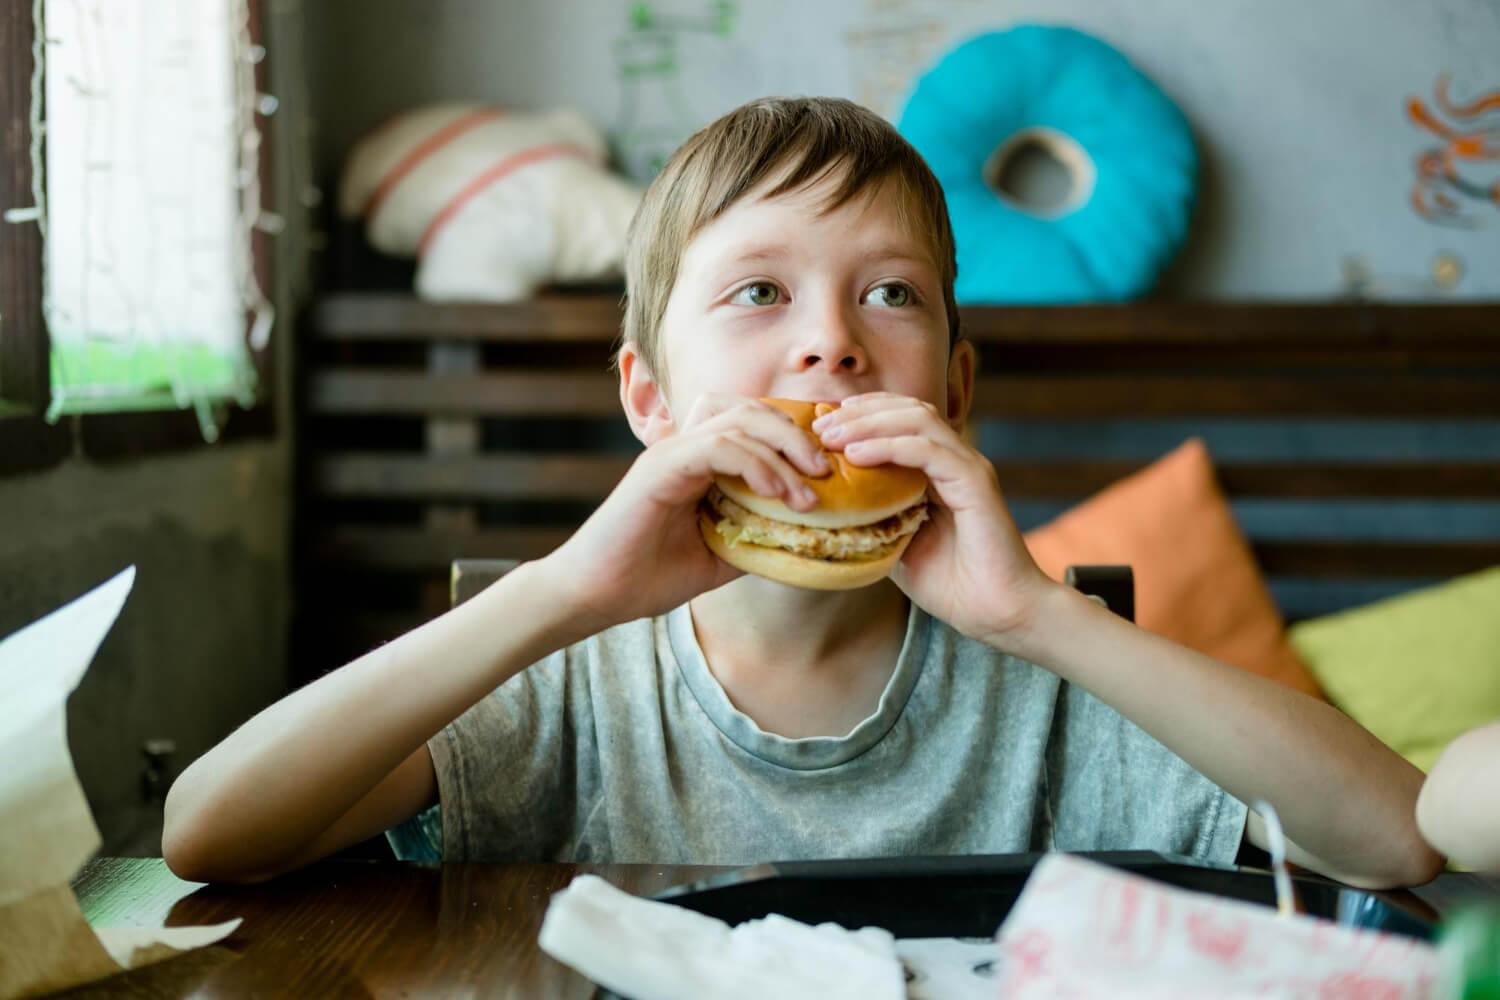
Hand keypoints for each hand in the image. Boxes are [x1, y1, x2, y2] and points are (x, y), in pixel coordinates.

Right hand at [544, 394, 830, 629]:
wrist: (595, 595)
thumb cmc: (649, 576)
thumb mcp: (721, 555)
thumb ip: (756, 537)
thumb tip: (809, 540)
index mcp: (698, 460)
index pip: (752, 423)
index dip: (793, 437)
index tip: (826, 471)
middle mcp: (685, 446)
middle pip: (751, 411)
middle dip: (797, 436)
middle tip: (826, 473)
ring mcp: (671, 453)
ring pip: (738, 421)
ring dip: (782, 453)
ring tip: (809, 492)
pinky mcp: (659, 467)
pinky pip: (716, 446)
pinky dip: (753, 464)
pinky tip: (775, 494)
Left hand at [814, 392, 1053, 644]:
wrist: (997, 613)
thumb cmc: (952, 585)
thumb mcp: (896, 545)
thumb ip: (873, 519)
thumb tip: (829, 507)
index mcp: (940, 469)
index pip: (902, 418)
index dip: (862, 414)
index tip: (821, 424)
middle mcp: (956, 459)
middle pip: (907, 409)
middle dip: (858, 412)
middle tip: (819, 426)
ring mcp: (968, 467)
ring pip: (918, 419)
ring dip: (869, 423)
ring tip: (831, 436)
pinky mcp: (975, 482)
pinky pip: (928, 450)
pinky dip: (889, 446)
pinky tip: (856, 455)